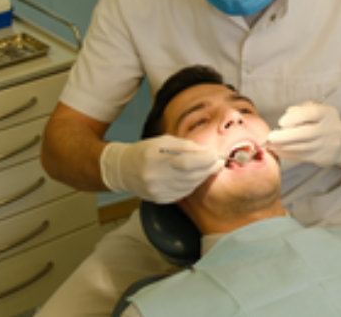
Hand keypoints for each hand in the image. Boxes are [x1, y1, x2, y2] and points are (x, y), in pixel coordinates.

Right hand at [100, 136, 221, 202]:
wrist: (123, 169)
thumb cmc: (145, 151)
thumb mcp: (164, 142)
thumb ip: (186, 146)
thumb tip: (208, 152)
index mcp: (155, 157)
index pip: (187, 162)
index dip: (205, 160)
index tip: (217, 156)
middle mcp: (155, 176)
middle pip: (191, 175)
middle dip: (208, 168)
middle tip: (218, 162)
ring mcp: (157, 190)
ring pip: (189, 186)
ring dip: (202, 177)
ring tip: (208, 168)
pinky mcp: (159, 199)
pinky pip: (183, 193)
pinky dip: (193, 185)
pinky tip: (195, 177)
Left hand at [266, 102, 340, 168]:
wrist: (340, 141)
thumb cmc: (321, 122)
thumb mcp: (315, 109)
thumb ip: (300, 110)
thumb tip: (285, 119)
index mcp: (327, 114)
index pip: (312, 114)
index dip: (295, 118)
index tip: (281, 122)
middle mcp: (329, 130)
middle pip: (306, 134)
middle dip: (285, 136)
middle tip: (271, 137)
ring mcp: (326, 145)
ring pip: (301, 147)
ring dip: (282, 146)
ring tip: (271, 144)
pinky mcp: (320, 157)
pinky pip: (301, 156)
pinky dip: (287, 153)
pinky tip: (278, 150)